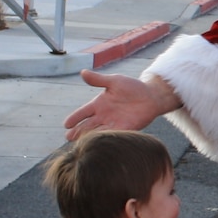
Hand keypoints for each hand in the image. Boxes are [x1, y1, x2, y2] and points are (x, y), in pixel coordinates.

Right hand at [65, 70, 180, 139]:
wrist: (151, 96)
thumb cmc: (132, 87)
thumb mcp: (114, 81)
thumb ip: (98, 79)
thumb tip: (82, 72)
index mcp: (99, 104)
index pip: (83, 112)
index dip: (75, 118)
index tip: (66, 124)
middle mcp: (103, 116)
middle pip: (87, 125)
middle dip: (78, 132)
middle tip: (68, 138)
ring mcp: (113, 124)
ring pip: (97, 133)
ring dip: (89, 138)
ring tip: (80, 144)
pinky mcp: (124, 130)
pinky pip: (112, 135)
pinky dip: (105, 140)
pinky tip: (98, 145)